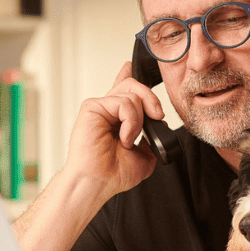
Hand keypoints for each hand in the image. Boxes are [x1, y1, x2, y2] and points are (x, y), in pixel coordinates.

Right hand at [63, 61, 164, 198]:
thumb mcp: (145, 156)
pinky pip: (123, 102)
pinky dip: (130, 121)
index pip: (122, 91)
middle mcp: (107, 111)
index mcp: (116, 119)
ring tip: (129, 140)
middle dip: (151, 99)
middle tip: (157, 116)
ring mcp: (100, 107)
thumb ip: (152, 137)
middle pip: (133, 85)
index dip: (126, 76)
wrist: (98, 183)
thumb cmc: (113, 174)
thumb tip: (157, 123)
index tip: (129, 67)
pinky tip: (124, 137)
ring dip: (139, 120)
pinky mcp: (92, 107)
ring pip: (132, 94)